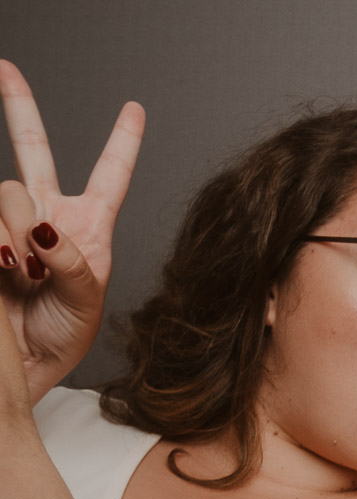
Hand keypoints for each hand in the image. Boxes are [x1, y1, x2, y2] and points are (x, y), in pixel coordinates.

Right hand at [0, 61, 144, 403]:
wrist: (23, 363)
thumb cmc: (63, 335)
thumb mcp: (87, 303)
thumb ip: (74, 262)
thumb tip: (46, 228)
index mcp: (91, 226)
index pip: (111, 175)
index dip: (122, 142)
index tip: (135, 108)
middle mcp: (49, 213)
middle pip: (34, 149)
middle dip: (18, 106)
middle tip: (5, 68)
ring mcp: (10, 222)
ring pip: (8, 191)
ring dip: (16, 230)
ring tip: (23, 272)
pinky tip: (4, 264)